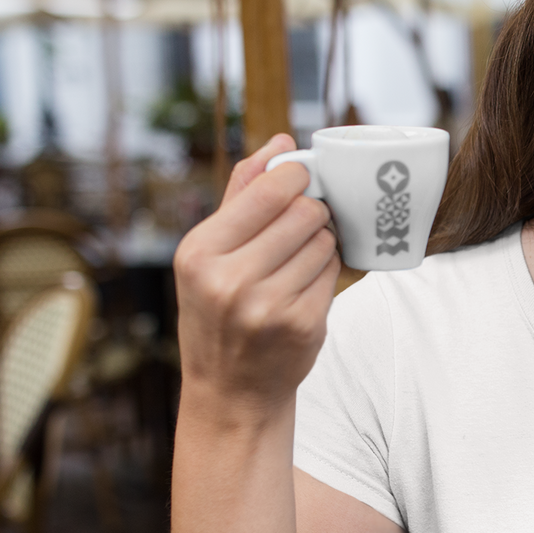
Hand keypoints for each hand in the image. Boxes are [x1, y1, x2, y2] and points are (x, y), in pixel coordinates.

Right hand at [174, 135, 341, 411]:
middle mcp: (230, 280)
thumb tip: (279, 141)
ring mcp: (269, 306)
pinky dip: (326, 272)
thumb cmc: (219, 312)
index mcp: (199, 253)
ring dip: (321, 243)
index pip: (268, 191)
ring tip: (297, 260)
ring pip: (325, 242)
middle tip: (303, 223)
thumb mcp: (208, 254)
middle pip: (305, 213)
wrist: (231, 391)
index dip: (296, 177)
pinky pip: (333, 273)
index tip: (301, 178)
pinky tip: (305, 285)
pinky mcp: (304, 325)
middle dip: (312, 212)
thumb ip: (242, 194)